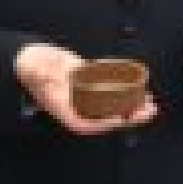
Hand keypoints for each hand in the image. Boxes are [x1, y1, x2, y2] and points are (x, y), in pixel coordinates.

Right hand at [14, 43, 156, 135]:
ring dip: (133, 105)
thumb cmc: (33, 70)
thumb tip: (52, 75)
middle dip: (130, 116)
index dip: (108, 124)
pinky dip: (126, 91)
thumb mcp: (37, 72)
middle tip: (149, 110)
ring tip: (149, 102)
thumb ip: (43, 74)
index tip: (122, 119)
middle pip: (108, 117)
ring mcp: (88, 98)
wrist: (33, 59)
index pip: (90, 124)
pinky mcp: (93, 87)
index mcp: (68, 112)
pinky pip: (112, 93)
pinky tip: (139, 86)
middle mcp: (80, 108)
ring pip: (114, 106)